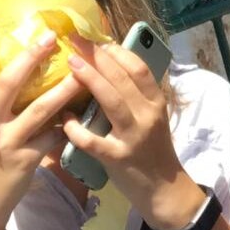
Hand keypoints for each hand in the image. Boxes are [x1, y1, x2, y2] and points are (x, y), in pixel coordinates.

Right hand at [0, 26, 81, 229]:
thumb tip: (10, 76)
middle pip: (7, 85)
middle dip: (29, 59)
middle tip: (50, 38)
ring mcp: (6, 142)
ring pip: (39, 110)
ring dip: (63, 90)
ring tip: (82, 73)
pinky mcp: (26, 160)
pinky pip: (54, 136)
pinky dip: (69, 123)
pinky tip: (83, 113)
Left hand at [62, 43, 202, 229]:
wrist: (164, 189)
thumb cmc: (153, 150)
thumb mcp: (153, 118)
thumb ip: (136, 96)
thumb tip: (109, 67)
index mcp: (156, 103)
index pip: (140, 68)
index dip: (118, 51)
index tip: (97, 39)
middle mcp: (147, 116)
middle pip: (123, 79)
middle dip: (98, 56)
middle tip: (76, 40)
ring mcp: (133, 137)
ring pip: (112, 102)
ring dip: (91, 79)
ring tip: (72, 62)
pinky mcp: (118, 159)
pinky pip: (93, 140)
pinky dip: (76, 128)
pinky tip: (64, 118)